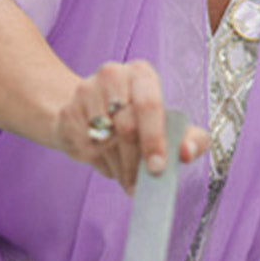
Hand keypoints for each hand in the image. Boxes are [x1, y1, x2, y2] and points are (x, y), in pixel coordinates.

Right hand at [51, 59, 208, 193]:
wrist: (90, 111)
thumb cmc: (139, 119)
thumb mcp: (170, 124)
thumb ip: (192, 139)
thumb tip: (186, 153)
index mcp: (141, 75)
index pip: (149, 105)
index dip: (154, 139)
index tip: (157, 168)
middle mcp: (112, 76)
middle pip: (126, 129)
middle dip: (136, 164)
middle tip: (141, 185)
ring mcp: (85, 93)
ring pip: (105, 144)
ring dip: (119, 168)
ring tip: (128, 177)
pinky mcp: (67, 114)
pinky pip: (86, 150)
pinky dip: (101, 165)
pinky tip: (108, 162)